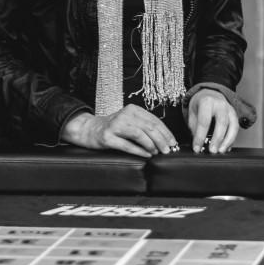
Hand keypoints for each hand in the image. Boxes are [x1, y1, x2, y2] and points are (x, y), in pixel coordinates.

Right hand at [60, 106, 176, 157]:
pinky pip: (127, 145)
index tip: (173, 143)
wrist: (89, 129)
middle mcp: (125, 115)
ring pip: (140, 134)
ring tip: (156, 152)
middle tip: (168, 150)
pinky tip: (146, 155)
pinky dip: (139, 151)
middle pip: (149, 127)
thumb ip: (145, 126)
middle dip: (162, 140)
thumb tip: (165, 139)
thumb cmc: (114, 127)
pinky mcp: (108, 137)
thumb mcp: (130, 121)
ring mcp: (115, 125)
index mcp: (133, 109)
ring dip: (151, 145)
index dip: (166, 133)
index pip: (155, 121)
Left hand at [187, 89, 238, 152]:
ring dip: (228, 140)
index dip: (200, 136)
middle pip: (222, 123)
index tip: (197, 148)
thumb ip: (194, 127)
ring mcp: (230, 109)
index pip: (204, 121)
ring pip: (233, 126)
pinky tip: (226, 148)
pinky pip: (236, 128)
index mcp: (207, 102)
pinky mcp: (235, 115)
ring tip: (221, 151)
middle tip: (212, 151)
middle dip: (217, 139)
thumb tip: (198, 144)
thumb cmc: (200, 104)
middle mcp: (220, 105)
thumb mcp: (192, 112)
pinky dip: (232, 140)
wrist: (211, 93)